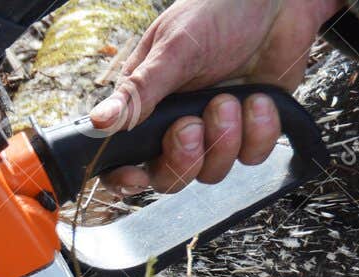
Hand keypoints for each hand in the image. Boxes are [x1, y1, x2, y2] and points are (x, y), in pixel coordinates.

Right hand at [89, 0, 341, 193]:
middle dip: (184, 158)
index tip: (138, 177)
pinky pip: (251, 155)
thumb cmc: (218, 11)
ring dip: (225, 138)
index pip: (124, 158)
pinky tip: (259, 99)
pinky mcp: (252, 128)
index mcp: (146, 106)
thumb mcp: (173, 49)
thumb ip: (139, 91)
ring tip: (231, 99)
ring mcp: (215, 129)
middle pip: (169, 176)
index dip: (126, 178)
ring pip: (212, 171)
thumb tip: (99, 123)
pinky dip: (259, 131)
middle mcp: (176, 124)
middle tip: (193, 125)